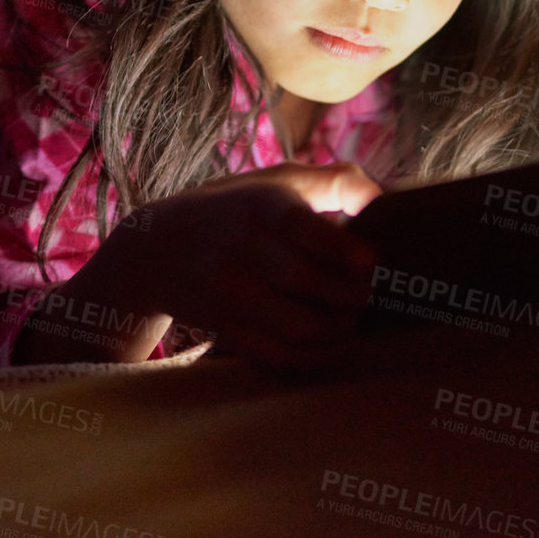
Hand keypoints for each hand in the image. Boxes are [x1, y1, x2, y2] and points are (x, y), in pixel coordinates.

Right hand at [144, 162, 380, 369]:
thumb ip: (335, 182)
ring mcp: (230, 294)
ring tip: (348, 316)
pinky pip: (281, 355)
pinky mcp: (224, 328)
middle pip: (315, 286)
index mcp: (262, 207)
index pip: (313, 233)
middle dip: (354, 295)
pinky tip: (329, 342)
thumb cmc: (236, 210)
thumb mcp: (277, 181)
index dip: (352, 254)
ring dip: (340, 328)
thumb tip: (383, 198)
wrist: (154, 249)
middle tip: (367, 292)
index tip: (370, 260)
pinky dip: (316, 356)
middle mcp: (243, 250)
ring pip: (303, 327)